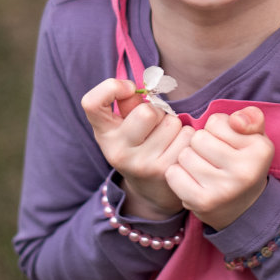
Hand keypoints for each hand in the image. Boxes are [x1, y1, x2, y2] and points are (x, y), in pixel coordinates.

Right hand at [80, 76, 189, 218]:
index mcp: (104, 134)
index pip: (92, 102)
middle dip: (157, 112)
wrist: (151, 191)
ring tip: (165, 140)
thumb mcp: (124, 125)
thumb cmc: (137, 145)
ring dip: (174, 126)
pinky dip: (186, 137)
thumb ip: (128, 103)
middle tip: (153, 125)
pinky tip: (176, 150)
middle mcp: (117, 152)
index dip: (111, 87)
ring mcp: (141, 165)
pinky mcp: (165, 172)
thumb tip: (142, 89)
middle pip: (147, 112)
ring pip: (172, 123)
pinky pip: (187, 136)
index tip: (128, 89)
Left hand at [163, 107, 273, 230]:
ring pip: (184, 155)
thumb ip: (250, 117)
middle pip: (198, 137)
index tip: (227, 144)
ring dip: (189, 159)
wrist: (242, 209)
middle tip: (213, 158)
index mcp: (260, 150)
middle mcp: (245, 171)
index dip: (216, 130)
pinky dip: (178, 175)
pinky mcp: (203, 202)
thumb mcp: (255, 137)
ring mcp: (224, 189)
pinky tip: (191, 181)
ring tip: (204, 170)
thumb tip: (236, 120)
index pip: (216, 121)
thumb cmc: (243, 163)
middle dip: (200, 144)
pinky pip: (174, 174)